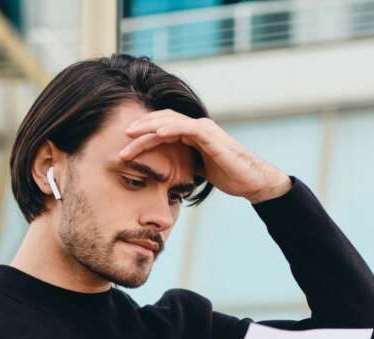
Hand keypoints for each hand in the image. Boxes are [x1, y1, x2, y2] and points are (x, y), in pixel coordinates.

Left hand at [119, 110, 291, 203]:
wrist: (252, 181)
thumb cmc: (229, 175)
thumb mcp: (199, 170)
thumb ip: (184, 164)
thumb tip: (167, 172)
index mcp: (192, 134)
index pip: (161, 129)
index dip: (142, 136)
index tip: (125, 147)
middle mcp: (196, 127)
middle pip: (161, 121)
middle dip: (140, 129)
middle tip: (121, 139)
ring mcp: (204, 129)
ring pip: (170, 121)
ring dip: (148, 127)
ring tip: (131, 134)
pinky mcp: (211, 136)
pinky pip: (187, 128)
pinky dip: (171, 129)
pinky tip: (157, 133)